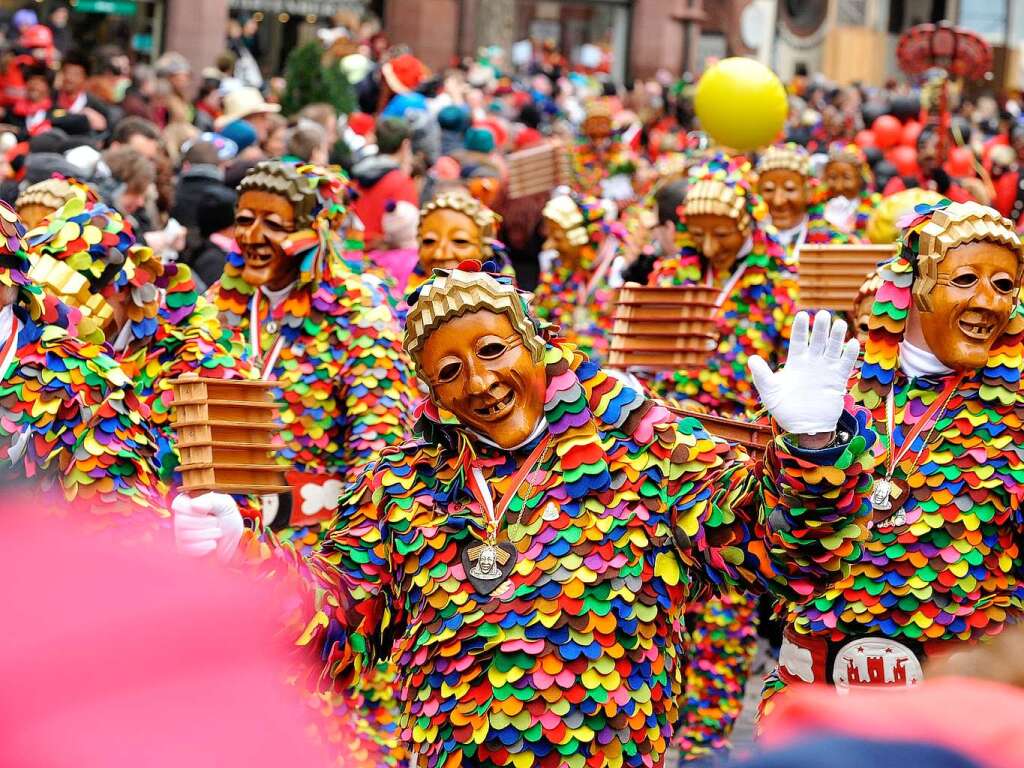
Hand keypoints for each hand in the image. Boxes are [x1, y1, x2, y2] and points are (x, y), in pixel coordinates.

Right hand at [172, 492, 243, 560]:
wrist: (234, 537)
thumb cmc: (227, 516)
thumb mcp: (225, 503)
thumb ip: (211, 501)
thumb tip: (193, 505)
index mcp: (186, 503)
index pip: (178, 505)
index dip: (194, 510)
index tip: (207, 511)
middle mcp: (179, 518)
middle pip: (182, 521)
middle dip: (205, 522)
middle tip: (216, 522)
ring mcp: (180, 534)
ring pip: (186, 536)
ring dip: (208, 534)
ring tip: (217, 531)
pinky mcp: (184, 549)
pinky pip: (189, 549)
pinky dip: (206, 546)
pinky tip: (213, 542)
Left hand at [748, 310, 858, 436]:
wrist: (804, 427)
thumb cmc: (785, 408)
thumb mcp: (770, 392)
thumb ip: (762, 375)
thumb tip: (752, 359)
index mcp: (795, 362)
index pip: (798, 341)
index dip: (800, 328)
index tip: (802, 314)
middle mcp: (812, 363)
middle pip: (817, 341)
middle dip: (821, 328)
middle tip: (824, 314)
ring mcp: (826, 370)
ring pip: (832, 349)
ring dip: (836, 337)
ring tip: (839, 324)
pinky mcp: (837, 380)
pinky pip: (845, 364)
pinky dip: (849, 354)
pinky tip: (852, 343)